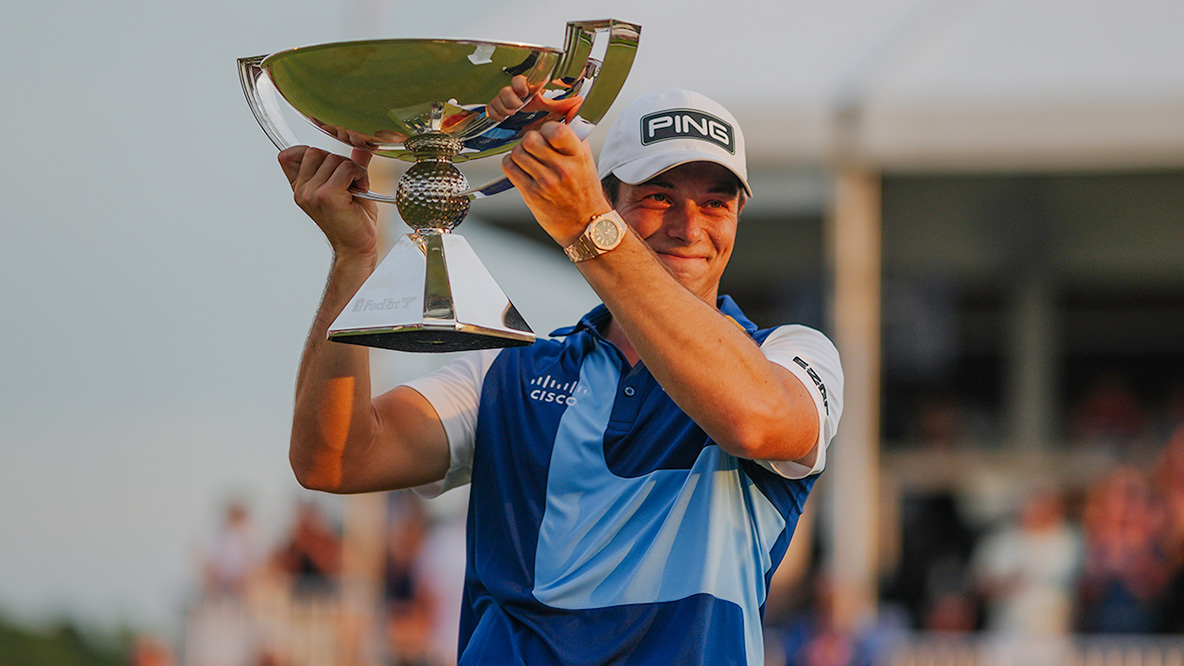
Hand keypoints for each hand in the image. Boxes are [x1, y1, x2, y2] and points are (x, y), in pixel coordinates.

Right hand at [278, 146, 378, 258]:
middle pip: (316, 151)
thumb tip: (360, 143)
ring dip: (353, 170)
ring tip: (356, 189)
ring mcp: (311, 193)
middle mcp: (301, 190)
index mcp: (299, 187)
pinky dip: (359, 175)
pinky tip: (361, 190)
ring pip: (334, 158)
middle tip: (349, 182)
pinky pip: (346, 168)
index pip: (290, 155)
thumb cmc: (352, 220)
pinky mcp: (326, 195)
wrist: (357, 247)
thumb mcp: (347, 186)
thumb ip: (348, 164)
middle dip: (338, 162)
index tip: (330, 166)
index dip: (310, 152)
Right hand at [487, 75, 583, 123]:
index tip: (524, 92)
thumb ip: (572, 106)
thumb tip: (579, 100)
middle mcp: (522, 98)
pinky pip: (492, 109)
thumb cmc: (559, 127)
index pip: (523, 81)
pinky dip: (494, 112)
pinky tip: (501, 118)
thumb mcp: (567, 114)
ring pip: (499, 98)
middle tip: (517, 106)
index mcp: (535, 93)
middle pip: (508, 88)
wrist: (553, 145)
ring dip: (502, 105)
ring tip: (510, 113)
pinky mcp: (504, 117)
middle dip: (510, 97)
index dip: (520, 84)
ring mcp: (512, 107)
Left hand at [501, 121, 611, 245]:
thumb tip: (568, 107)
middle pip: (531, 139)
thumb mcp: (585, 159)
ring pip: (517, 152)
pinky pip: (510, 168)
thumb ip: (573, 135)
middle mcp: (563, 169)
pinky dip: (511, 164)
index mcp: (578, 156)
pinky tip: (520, 168)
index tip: (547, 135)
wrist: (585, 223)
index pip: (555, 130)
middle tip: (534, 148)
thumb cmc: (584, 190)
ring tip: (528, 160)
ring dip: (519, 153)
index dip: (546, 129)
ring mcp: (546, 183)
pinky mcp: (532, 194)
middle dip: (529, 141)